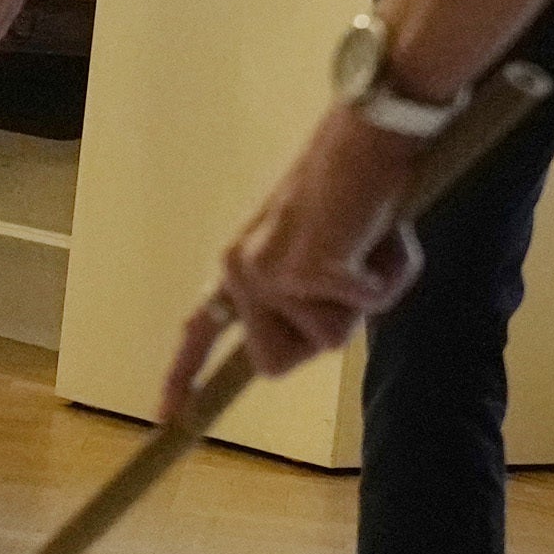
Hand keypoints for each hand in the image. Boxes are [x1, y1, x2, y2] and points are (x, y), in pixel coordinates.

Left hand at [164, 106, 421, 413]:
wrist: (367, 136)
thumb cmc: (353, 188)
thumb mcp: (319, 251)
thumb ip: (307, 295)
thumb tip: (319, 336)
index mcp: (238, 264)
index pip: (199, 329)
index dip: (183, 376)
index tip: (166, 418)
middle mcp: (240, 271)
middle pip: (275, 364)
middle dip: (320, 337)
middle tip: (347, 280)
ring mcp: (269, 274)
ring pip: (327, 340)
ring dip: (361, 303)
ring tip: (364, 245)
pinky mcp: (307, 272)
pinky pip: (366, 307)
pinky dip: (387, 278)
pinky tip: (378, 236)